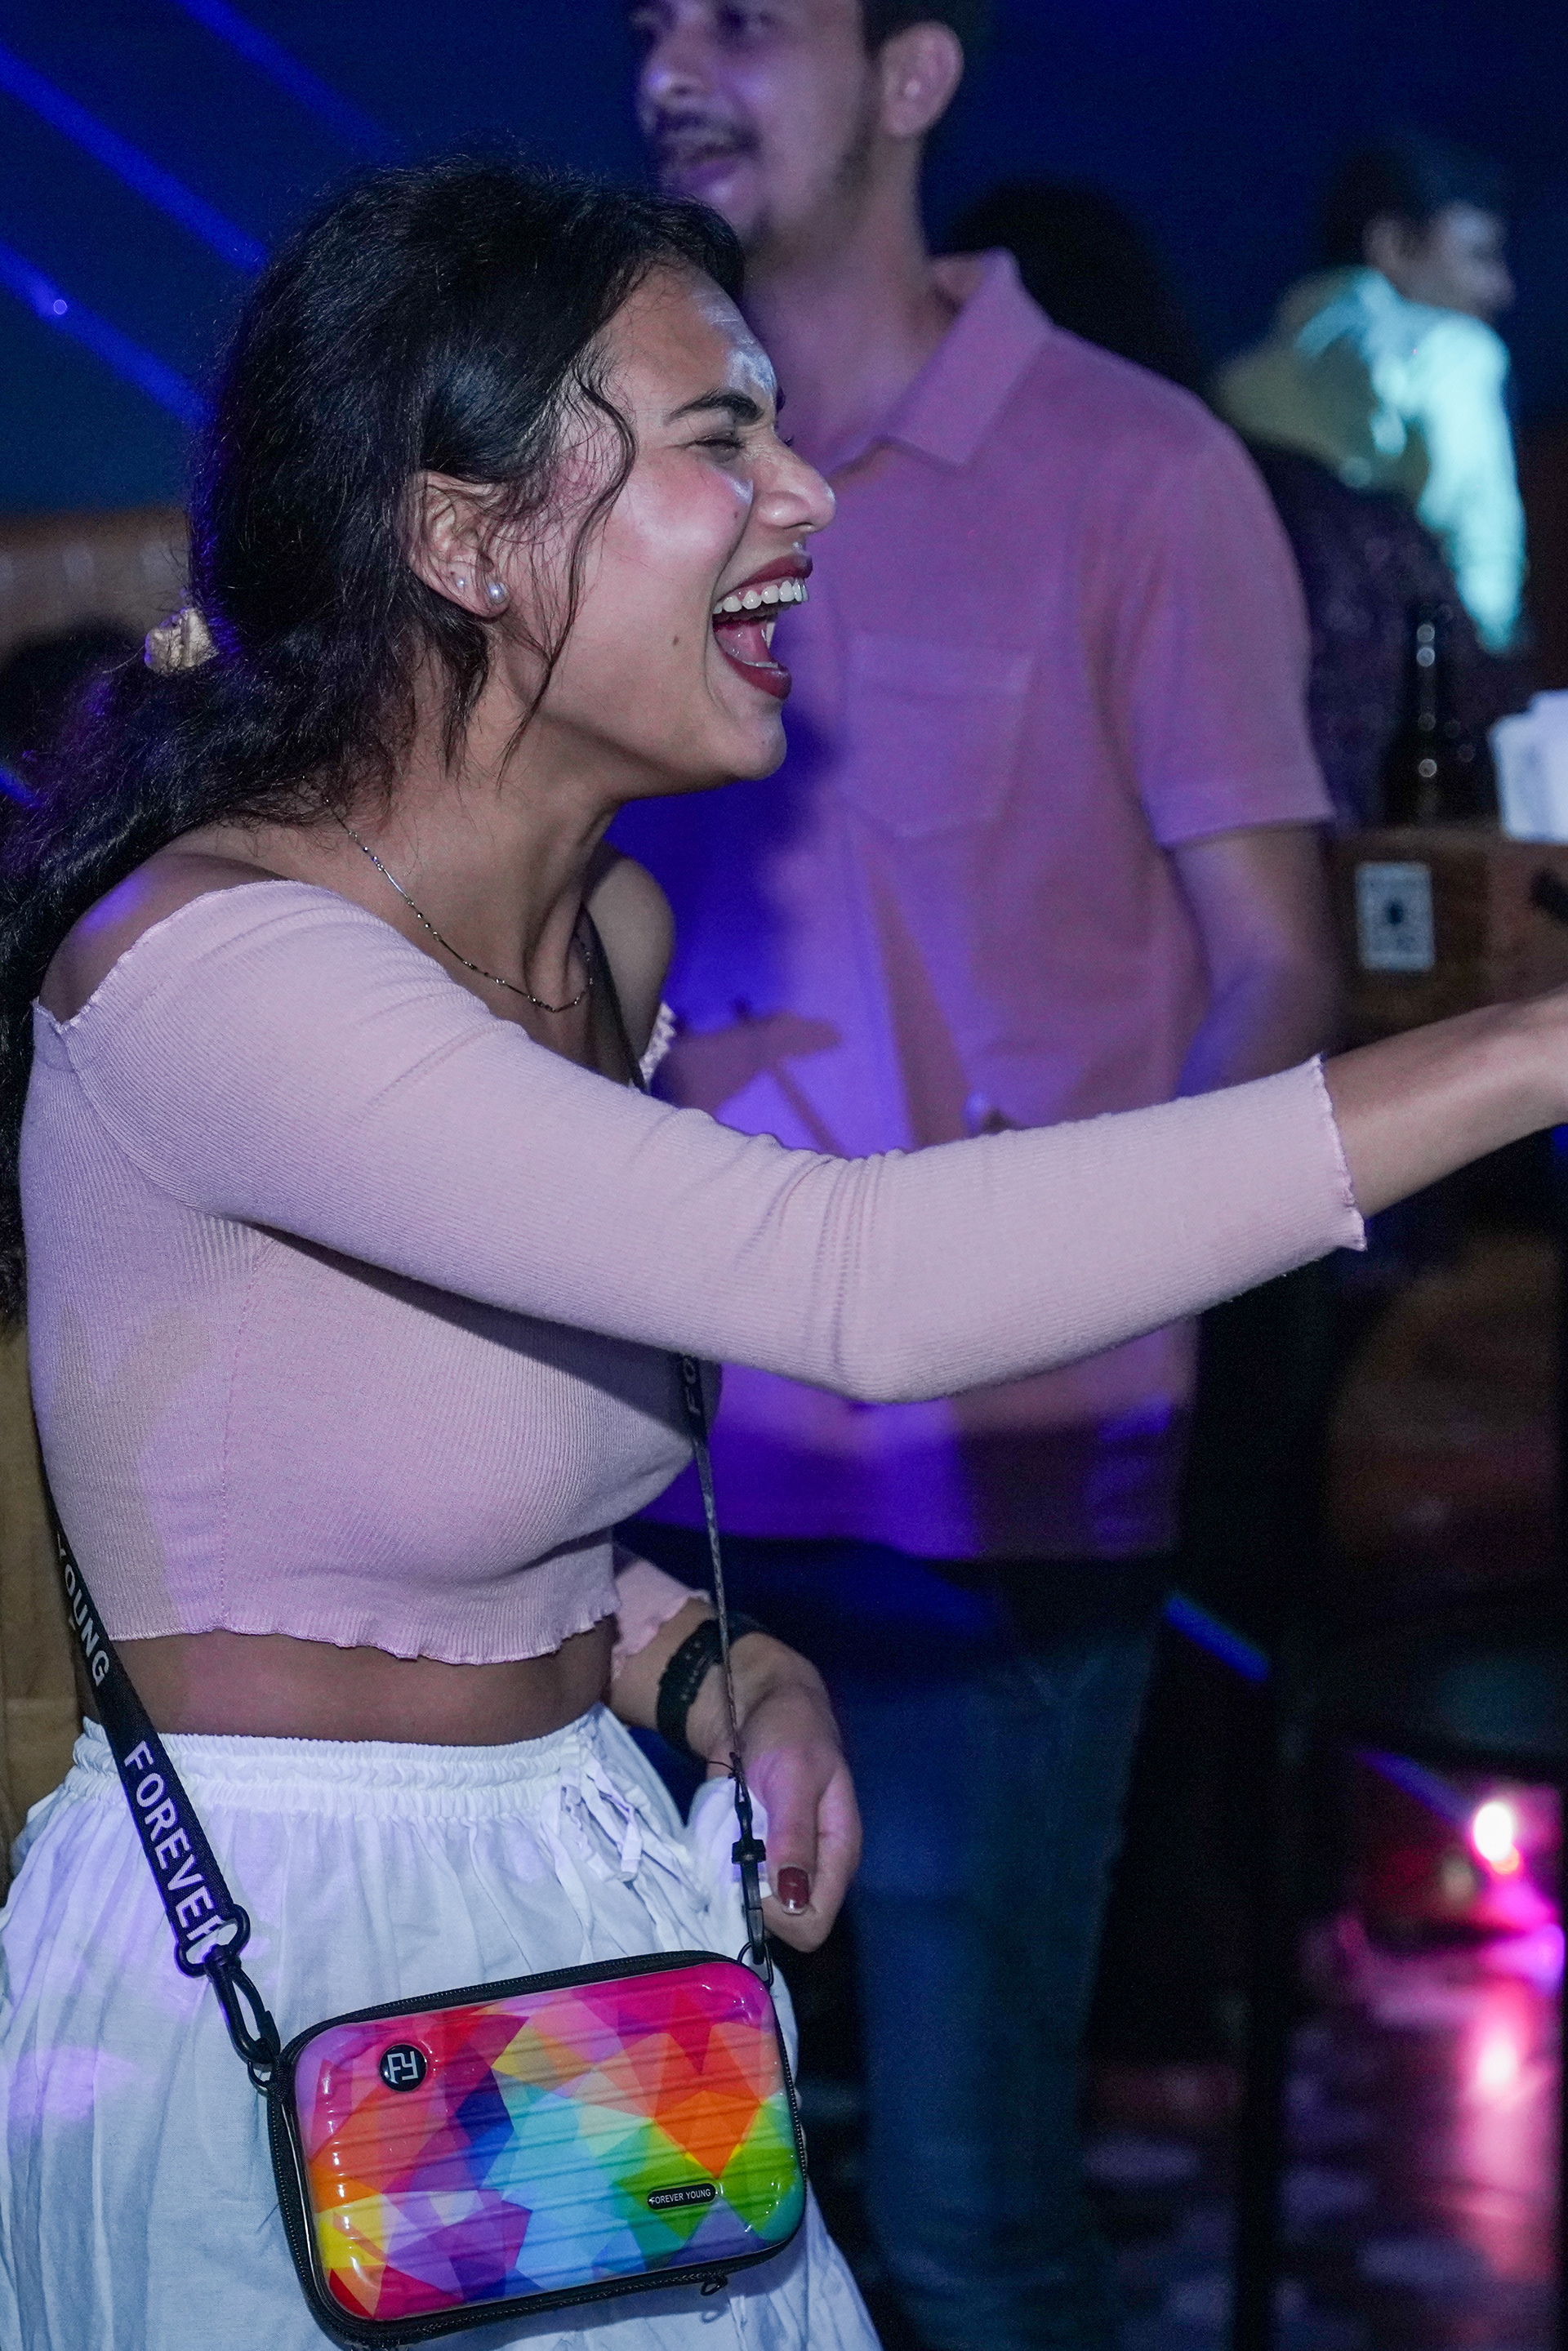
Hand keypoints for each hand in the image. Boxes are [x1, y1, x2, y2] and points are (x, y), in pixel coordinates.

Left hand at [686, 1633, 860, 1952]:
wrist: (758, 1703)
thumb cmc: (788, 1732)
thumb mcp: (793, 1778)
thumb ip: (795, 1837)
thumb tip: (794, 1903)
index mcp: (838, 1851)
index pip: (815, 1921)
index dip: (781, 1914)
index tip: (751, 1880)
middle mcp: (815, 1867)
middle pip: (789, 1923)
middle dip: (758, 1900)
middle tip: (736, 1858)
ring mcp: (785, 1862)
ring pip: (762, 1909)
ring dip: (738, 1887)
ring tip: (727, 1848)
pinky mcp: (759, 1853)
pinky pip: (741, 1886)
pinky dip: (726, 1873)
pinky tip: (720, 1847)